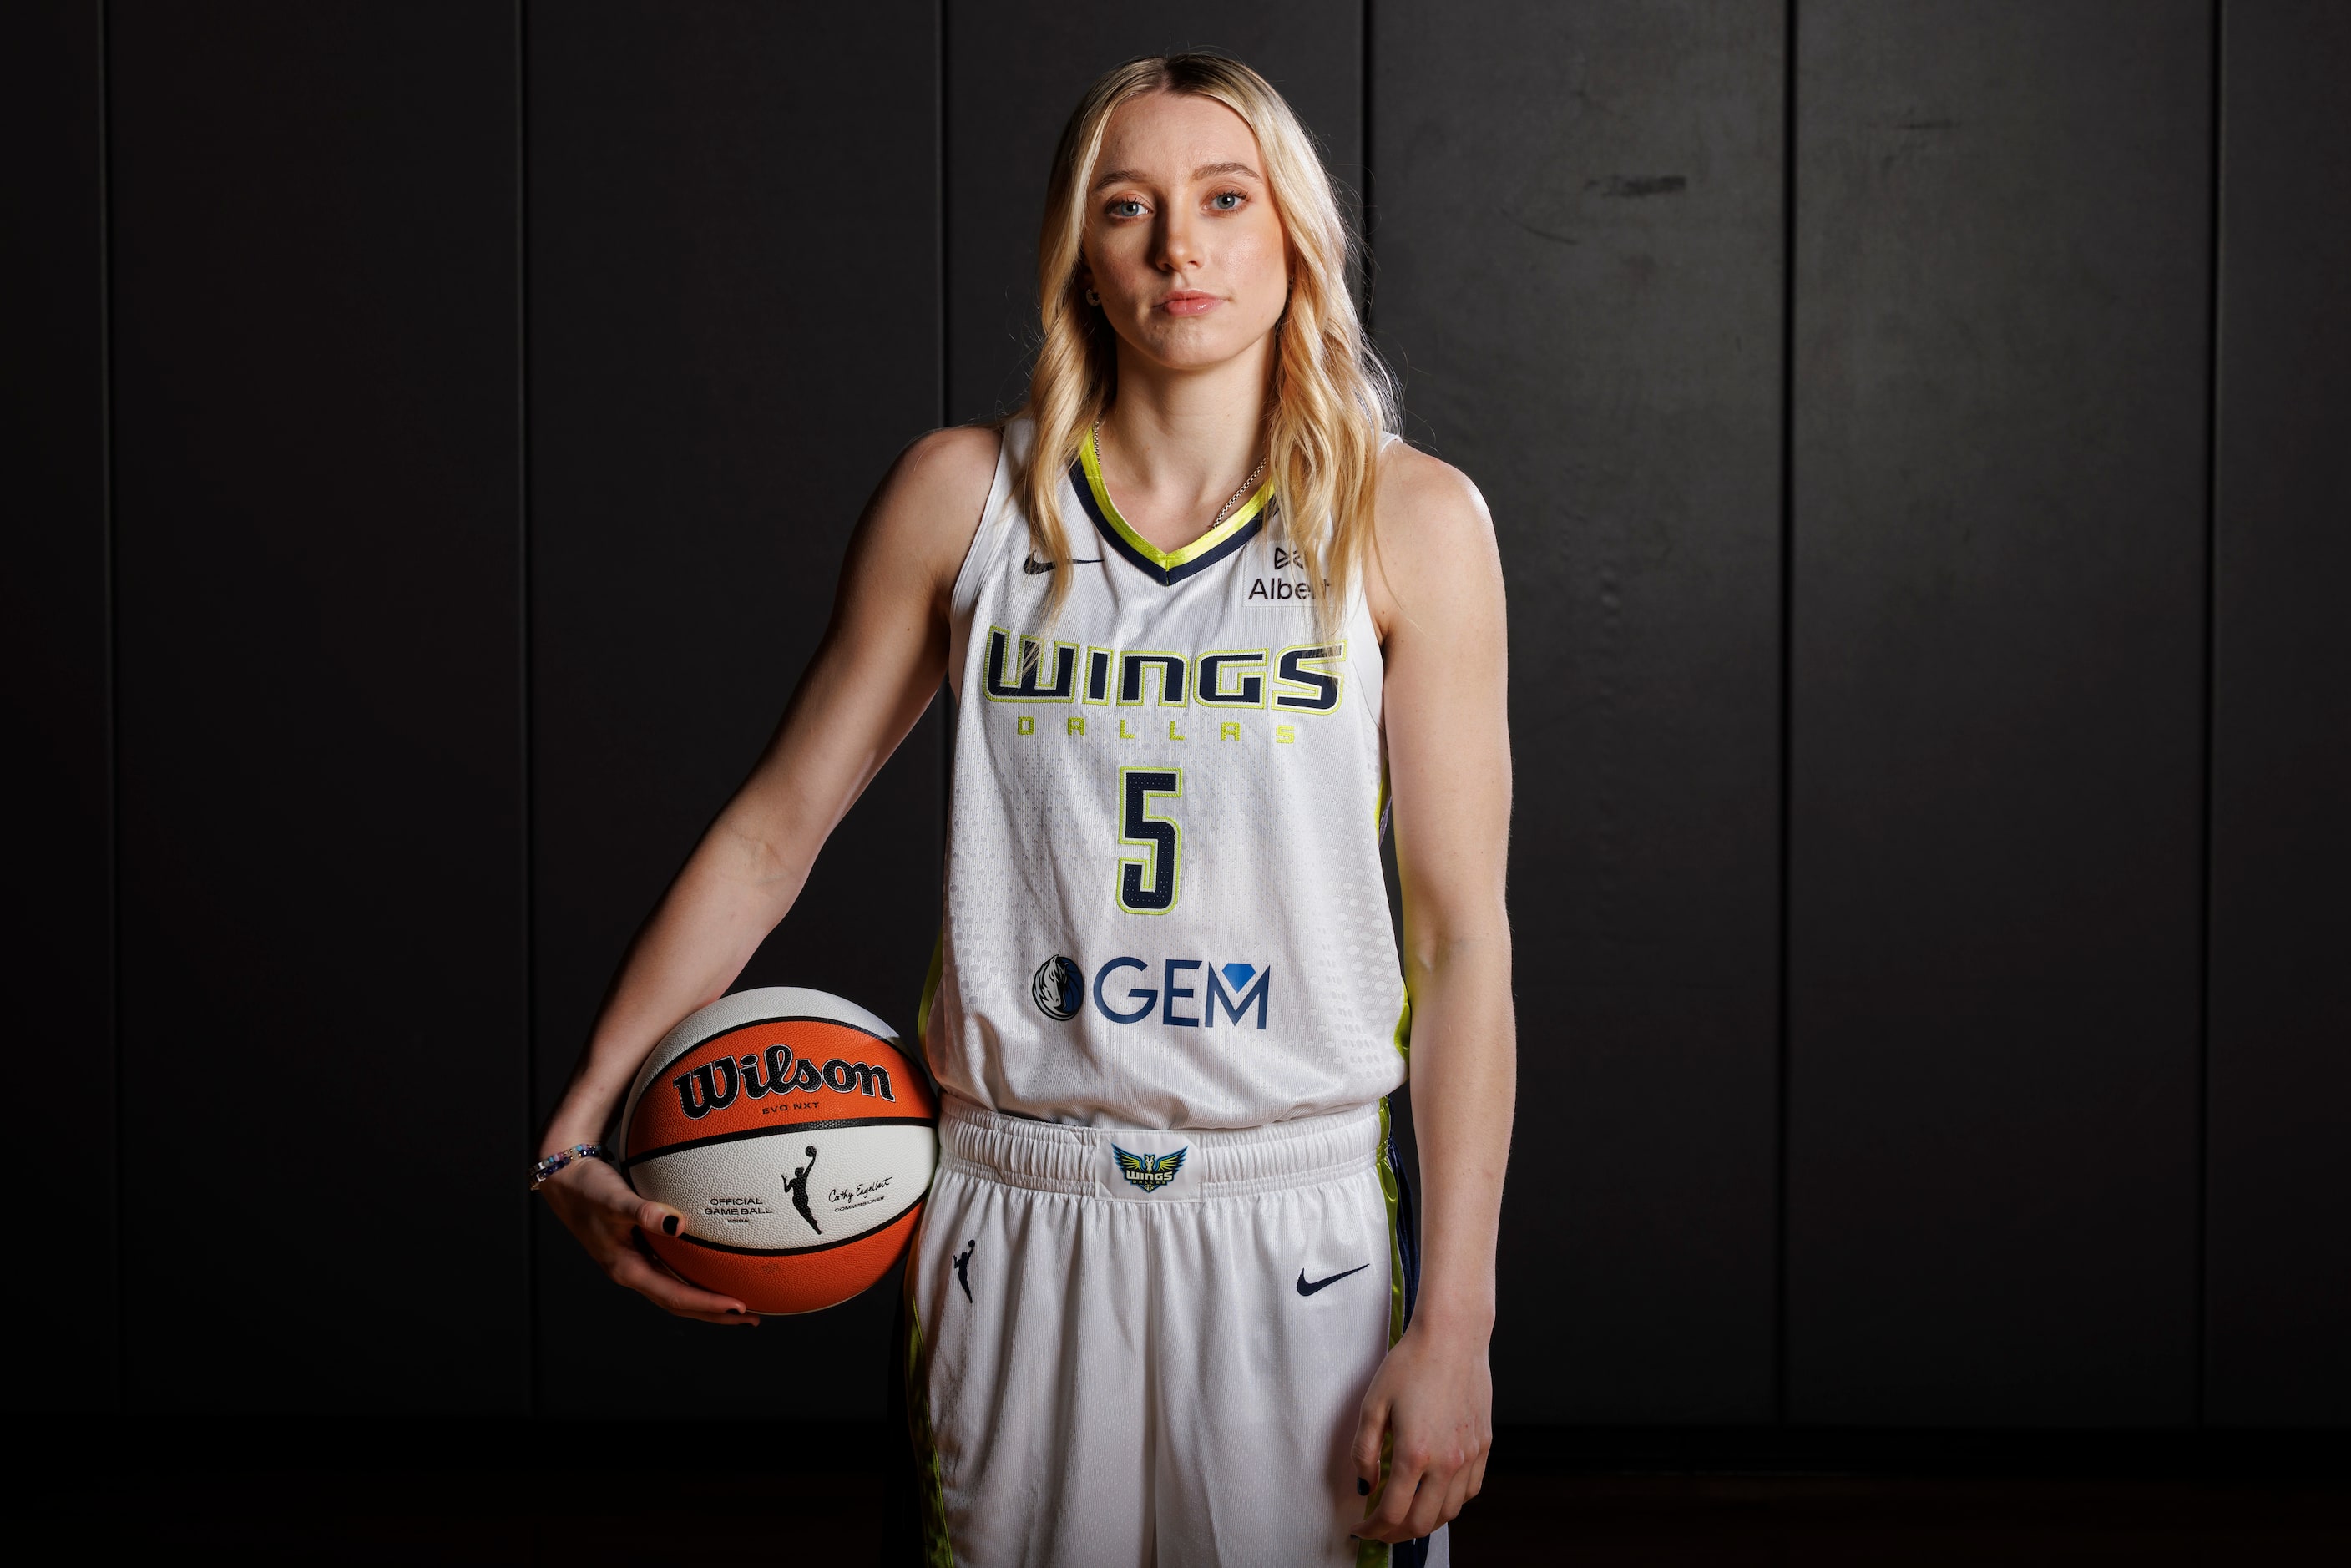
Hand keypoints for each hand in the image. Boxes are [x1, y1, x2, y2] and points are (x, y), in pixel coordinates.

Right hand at [538, 1153, 759, 1325]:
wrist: (565, 1180)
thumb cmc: (588, 1188)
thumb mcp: (613, 1199)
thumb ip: (644, 1212)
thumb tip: (677, 1223)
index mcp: (625, 1269)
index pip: (674, 1296)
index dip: (707, 1305)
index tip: (739, 1307)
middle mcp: (632, 1272)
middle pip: (679, 1303)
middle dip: (715, 1314)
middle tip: (752, 1317)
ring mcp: (636, 1263)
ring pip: (677, 1290)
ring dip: (707, 1300)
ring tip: (741, 1304)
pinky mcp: (639, 1250)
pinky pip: (674, 1269)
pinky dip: (696, 1275)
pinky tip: (715, 1268)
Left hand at [1349, 1317, 1492, 1542]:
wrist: (1452, 1337)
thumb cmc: (1411, 1364)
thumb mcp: (1373, 1404)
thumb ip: (1365, 1451)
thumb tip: (1366, 1485)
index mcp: (1415, 1453)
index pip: (1392, 1513)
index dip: (1373, 1529)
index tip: (1362, 1528)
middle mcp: (1447, 1462)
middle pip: (1422, 1522)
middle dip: (1396, 1534)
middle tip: (1380, 1528)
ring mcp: (1469, 1455)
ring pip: (1449, 1513)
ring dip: (1425, 1522)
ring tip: (1406, 1516)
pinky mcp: (1483, 1445)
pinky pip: (1470, 1492)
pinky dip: (1451, 1504)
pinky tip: (1436, 1496)